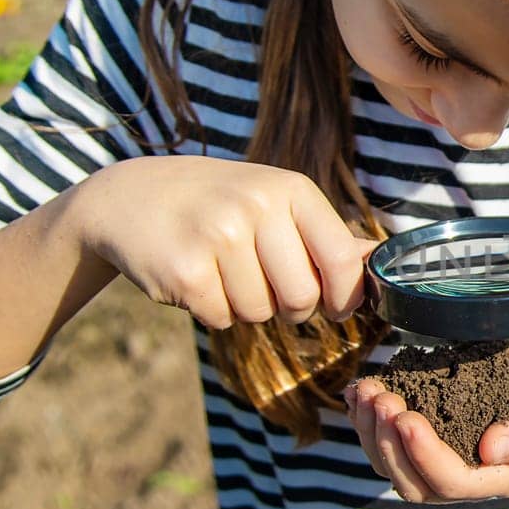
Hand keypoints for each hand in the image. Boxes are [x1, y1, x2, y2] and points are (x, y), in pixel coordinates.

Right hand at [67, 155, 372, 328]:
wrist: (129, 197)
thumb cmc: (218, 204)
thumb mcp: (274, 202)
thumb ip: (324, 235)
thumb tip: (378, 263)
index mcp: (291, 190)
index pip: (344, 260)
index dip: (345, 296)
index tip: (335, 305)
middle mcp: (257, 206)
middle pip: (302, 298)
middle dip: (289, 308)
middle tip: (265, 285)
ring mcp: (219, 235)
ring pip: (259, 313)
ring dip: (244, 306)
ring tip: (222, 270)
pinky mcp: (185, 269)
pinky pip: (221, 319)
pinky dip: (212, 311)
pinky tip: (196, 277)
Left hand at [344, 346, 508, 502]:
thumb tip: (490, 449)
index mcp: (499, 480)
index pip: (451, 482)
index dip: (423, 453)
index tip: (405, 415)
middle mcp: (466, 484)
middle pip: (412, 484)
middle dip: (388, 441)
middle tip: (379, 397)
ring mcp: (442, 468)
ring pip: (392, 469)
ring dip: (371, 431)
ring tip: (365, 391)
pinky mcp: (426, 448)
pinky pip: (388, 448)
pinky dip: (367, 422)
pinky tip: (357, 394)